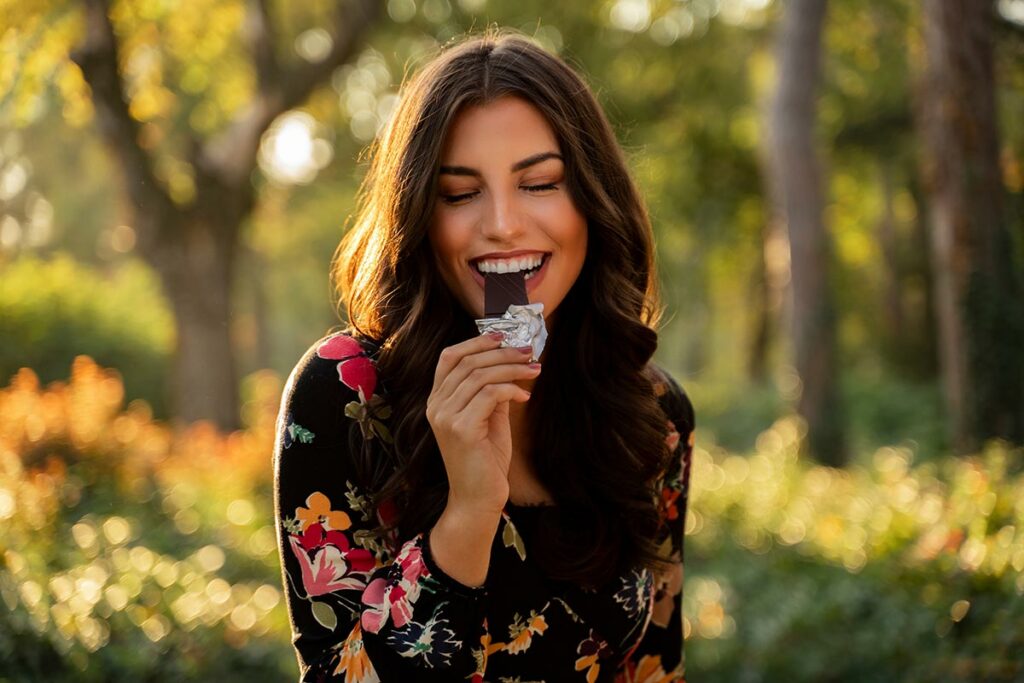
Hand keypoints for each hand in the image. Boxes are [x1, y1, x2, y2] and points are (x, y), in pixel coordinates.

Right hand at [426, 332, 539, 513]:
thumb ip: (493, 391)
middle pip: (467, 361)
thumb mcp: (490, 418)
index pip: (449, 357)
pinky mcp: (461, 428)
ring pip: (480, 375)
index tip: (503, 336)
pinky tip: (525, 396)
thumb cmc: (485, 461)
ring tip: (534, 370)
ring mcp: (445, 417)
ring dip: (512, 368)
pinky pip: (490, 394)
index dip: (476, 342)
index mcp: (437, 401)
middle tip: (529, 352)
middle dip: (502, 352)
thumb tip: (511, 363)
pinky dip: (511, 389)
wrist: (478, 499)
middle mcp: (436, 406)